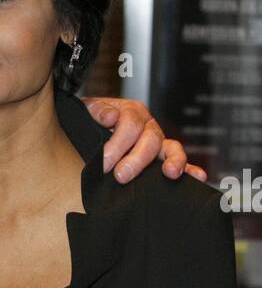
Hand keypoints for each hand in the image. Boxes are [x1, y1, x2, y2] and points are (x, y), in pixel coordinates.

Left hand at [82, 97, 207, 184]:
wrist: (90, 131)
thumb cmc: (91, 122)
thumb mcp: (89, 110)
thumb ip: (97, 111)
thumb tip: (110, 117)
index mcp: (131, 112)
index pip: (130, 124)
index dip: (118, 143)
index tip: (104, 161)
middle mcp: (148, 127)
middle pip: (150, 139)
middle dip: (136, 159)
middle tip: (121, 175)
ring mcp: (157, 143)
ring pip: (171, 149)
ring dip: (173, 161)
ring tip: (169, 173)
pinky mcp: (162, 159)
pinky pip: (180, 163)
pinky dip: (190, 169)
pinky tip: (197, 176)